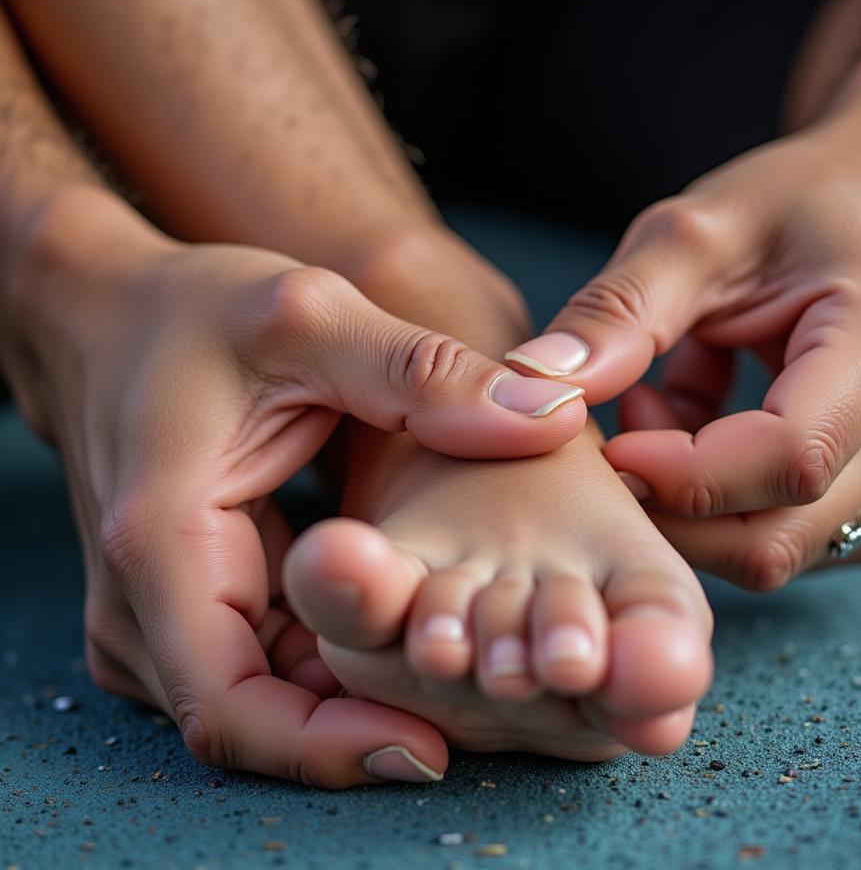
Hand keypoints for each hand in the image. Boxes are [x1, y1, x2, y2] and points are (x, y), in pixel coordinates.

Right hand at [6, 192, 585, 786]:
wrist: (109, 317)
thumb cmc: (192, 312)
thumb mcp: (309, 317)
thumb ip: (423, 370)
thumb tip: (548, 414)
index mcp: (164, 546)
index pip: (233, 710)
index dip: (330, 752)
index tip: (432, 748)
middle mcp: (147, 603)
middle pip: (261, 719)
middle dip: (371, 717)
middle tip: (492, 690)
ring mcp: (164, 612)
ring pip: (269, 698)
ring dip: (358, 692)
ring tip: (466, 656)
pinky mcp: (192, 602)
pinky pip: (267, 660)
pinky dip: (334, 656)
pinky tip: (409, 619)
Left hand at [506, 54, 860, 589]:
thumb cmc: (806, 202)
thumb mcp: (700, 230)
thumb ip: (618, 310)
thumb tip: (533, 391)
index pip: (784, 459)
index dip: (676, 472)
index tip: (604, 438)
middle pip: (771, 536)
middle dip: (663, 499)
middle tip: (615, 421)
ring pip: (770, 549)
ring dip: (686, 498)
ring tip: (656, 401)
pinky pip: (785, 537)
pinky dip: (717, 500)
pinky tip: (694, 423)